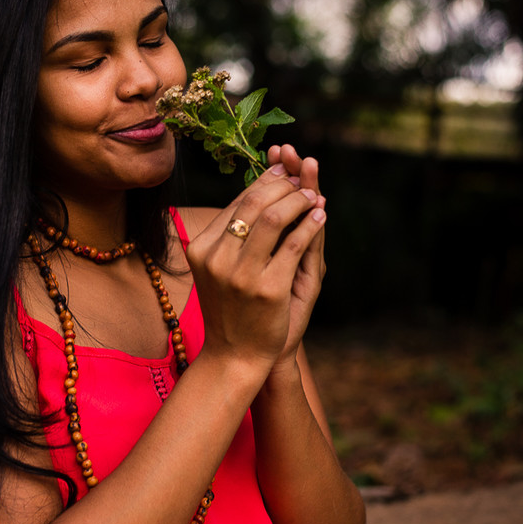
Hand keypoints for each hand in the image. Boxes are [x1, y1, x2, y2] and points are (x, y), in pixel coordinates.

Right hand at [184, 161, 325, 373]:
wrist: (235, 356)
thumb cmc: (232, 309)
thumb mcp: (222, 267)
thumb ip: (235, 232)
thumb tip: (260, 189)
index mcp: (201, 247)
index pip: (237, 201)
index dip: (265, 180)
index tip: (285, 167)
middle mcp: (216, 256)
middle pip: (254, 203)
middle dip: (283, 185)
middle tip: (303, 178)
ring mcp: (241, 273)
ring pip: (275, 218)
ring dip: (299, 200)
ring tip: (313, 196)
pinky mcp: (268, 288)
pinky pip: (294, 244)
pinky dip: (311, 225)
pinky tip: (321, 216)